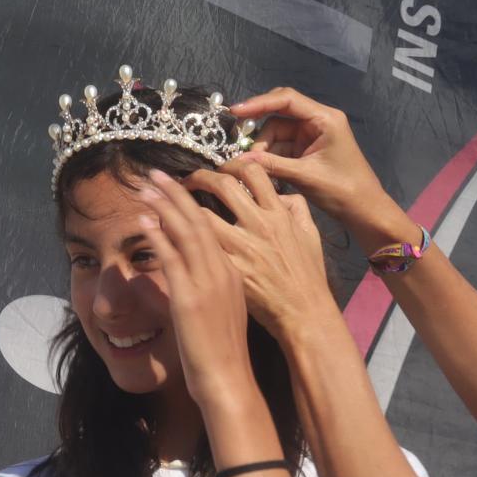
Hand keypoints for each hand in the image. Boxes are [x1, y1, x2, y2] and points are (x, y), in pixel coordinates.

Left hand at [139, 170, 258, 409]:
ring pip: (186, 233)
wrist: (229, 381)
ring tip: (147, 186)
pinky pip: (172, 258)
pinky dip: (158, 236)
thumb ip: (212, 292)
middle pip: (200, 222)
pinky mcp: (190, 298)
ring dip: (164, 206)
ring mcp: (208, 284)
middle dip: (177, 195)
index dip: (192, 206)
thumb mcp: (224, 314)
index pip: (213, 230)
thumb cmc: (224, 356)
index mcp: (235, 275)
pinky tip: (144, 221)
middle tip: (157, 174)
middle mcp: (224, 273)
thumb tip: (193, 282)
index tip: (176, 189)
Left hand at [184, 163, 339, 343]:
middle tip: (187, 180)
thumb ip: (297, 209)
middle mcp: (259, 225)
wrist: (304, 312)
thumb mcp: (311, 236)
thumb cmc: (308, 277)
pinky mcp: (229, 270)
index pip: (253, 173)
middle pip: (222, 185)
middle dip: (199, 176)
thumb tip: (281, 194)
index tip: (221, 169)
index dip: (233, 164)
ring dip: (180, 206)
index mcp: (279, 214)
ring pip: (201, 216)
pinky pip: (196, 248)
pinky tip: (165, 233)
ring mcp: (242, 248)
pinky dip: (179, 238)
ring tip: (167, 204)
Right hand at [228, 87, 417, 251]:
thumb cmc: (343, 190)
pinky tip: (262, 170)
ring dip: (264, 149)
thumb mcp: (305, 176)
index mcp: (325, 118)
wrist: (364, 210)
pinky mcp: (307, 149)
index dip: (259, 103)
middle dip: (260, 132)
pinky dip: (271, 157)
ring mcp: (312, 135)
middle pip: (279, 115)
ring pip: (277, 133)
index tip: (236, 112)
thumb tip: (239, 161)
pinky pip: (282, 146)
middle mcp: (318, 121)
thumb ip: (272, 165)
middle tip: (242, 149)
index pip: (287, 100)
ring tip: (255, 169)